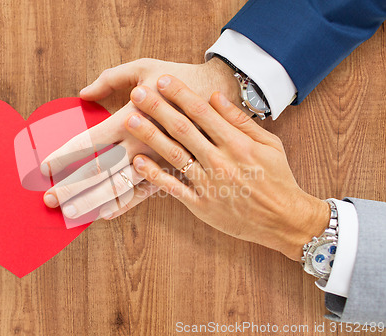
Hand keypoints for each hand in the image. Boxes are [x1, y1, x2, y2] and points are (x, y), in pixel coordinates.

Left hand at [41, 58, 238, 220]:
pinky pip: (144, 194)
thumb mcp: (145, 67)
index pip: (88, 142)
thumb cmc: (180, 78)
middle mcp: (140, 144)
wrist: (221, 95)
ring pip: (119, 189)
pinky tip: (105, 215)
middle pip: (98, 172)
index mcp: (131, 118)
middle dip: (71, 187)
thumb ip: (110, 79)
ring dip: (92, 202)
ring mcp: (156, 162)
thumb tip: (82, 93)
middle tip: (48, 200)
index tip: (44, 168)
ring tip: (70, 215)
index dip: (63, 155)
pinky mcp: (171, 171)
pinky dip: (124, 206)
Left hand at [124, 74, 329, 260]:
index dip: (181, 94)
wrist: (284, 219)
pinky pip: (173, 188)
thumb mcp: (268, 144)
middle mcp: (220, 161)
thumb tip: (215, 96)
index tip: (163, 80)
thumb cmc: (278, 178)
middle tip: (138, 93)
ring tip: (131, 120)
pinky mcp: (201, 205)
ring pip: (174, 156)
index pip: (203, 112)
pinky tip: (138, 161)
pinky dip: (154, 175)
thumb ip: (240, 120)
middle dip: (158, 109)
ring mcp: (209, 184)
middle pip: (183, 130)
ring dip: (150, 136)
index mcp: (237, 143)